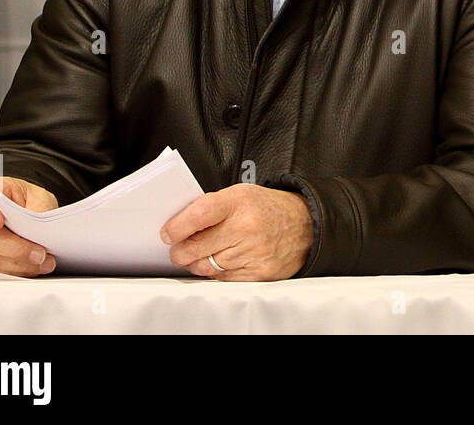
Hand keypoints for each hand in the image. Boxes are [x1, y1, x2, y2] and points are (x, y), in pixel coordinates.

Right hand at [0, 176, 58, 276]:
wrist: (19, 215)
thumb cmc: (24, 201)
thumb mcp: (36, 194)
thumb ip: (38, 204)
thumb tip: (40, 220)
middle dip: (15, 248)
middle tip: (39, 253)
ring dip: (18, 264)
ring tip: (44, 263)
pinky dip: (14, 272)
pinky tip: (32, 269)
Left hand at [161, 184, 312, 280]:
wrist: (305, 224)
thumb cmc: (267, 208)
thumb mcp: (240, 194)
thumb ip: (210, 207)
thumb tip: (178, 227)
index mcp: (239, 201)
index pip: (198, 215)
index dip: (176, 227)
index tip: (168, 234)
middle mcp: (246, 227)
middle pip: (195, 248)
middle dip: (180, 251)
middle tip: (178, 249)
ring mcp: (253, 252)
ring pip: (205, 267)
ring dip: (198, 262)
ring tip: (204, 253)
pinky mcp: (258, 273)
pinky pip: (222, 279)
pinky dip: (217, 272)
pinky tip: (224, 260)